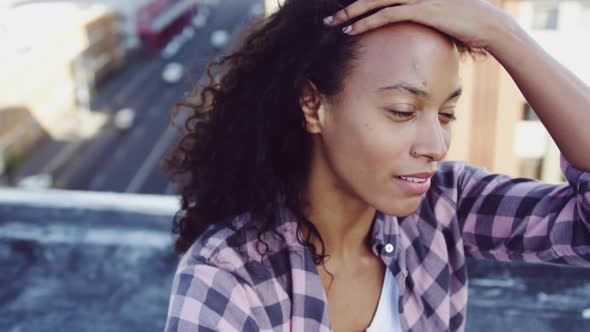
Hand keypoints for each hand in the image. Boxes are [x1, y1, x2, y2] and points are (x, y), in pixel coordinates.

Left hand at [325, 0, 514, 49]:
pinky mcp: (422, 9)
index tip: (344, 10)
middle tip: (330, 17)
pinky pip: (387, 15)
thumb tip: (408, 20)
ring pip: (375, 1)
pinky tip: (351, 31)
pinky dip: (366, 22)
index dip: (362, 1)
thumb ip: (419, 12)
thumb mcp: (439, 11)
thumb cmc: (465, 21)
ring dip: (350, 13)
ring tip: (333, 24)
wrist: (490, 25)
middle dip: (349, 5)